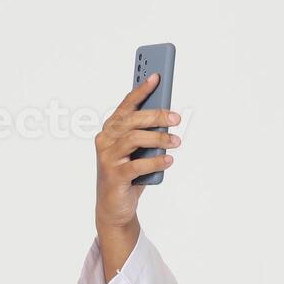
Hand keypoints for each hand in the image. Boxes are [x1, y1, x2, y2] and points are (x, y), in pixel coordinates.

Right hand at [94, 72, 180, 231]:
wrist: (114, 207)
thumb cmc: (129, 174)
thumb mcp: (139, 151)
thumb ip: (147, 135)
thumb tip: (168, 119)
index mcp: (111, 130)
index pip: (126, 106)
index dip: (140, 90)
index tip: (156, 77)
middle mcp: (106, 140)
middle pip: (131, 121)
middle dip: (155, 116)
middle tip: (176, 118)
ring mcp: (108, 158)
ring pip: (133, 139)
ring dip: (158, 138)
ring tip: (176, 141)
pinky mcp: (114, 176)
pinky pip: (137, 165)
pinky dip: (155, 162)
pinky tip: (169, 160)